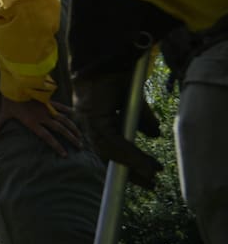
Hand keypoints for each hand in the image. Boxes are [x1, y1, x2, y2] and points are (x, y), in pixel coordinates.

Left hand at [0, 96, 82, 156]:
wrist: (17, 84)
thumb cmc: (9, 100)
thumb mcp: (3, 113)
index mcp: (33, 123)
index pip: (48, 137)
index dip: (57, 146)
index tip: (65, 154)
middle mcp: (43, 117)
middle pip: (60, 129)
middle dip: (71, 138)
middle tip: (80, 146)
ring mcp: (47, 108)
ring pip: (64, 119)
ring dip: (73, 127)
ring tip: (80, 135)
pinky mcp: (48, 100)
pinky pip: (59, 106)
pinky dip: (66, 109)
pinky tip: (74, 113)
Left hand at [72, 69, 162, 188]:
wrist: (106, 59)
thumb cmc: (115, 77)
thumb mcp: (133, 104)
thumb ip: (142, 120)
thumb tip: (155, 135)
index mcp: (96, 121)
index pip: (110, 149)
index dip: (126, 164)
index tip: (143, 177)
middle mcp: (89, 124)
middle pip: (108, 155)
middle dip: (129, 172)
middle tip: (149, 184)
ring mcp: (88, 121)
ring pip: (111, 151)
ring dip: (133, 165)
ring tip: (151, 173)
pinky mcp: (92, 118)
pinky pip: (112, 142)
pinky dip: (129, 154)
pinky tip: (144, 163)